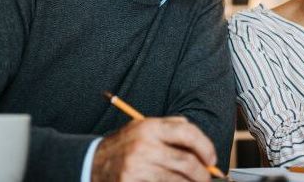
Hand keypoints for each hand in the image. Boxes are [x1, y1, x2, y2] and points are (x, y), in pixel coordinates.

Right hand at [91, 117, 215, 181]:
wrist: (92, 163)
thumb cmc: (124, 146)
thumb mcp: (144, 128)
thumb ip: (171, 127)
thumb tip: (200, 142)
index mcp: (150, 127)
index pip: (187, 133)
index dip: (206, 147)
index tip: (211, 159)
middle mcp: (144, 145)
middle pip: (186, 162)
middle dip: (203, 174)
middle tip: (207, 178)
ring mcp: (137, 166)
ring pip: (177, 180)